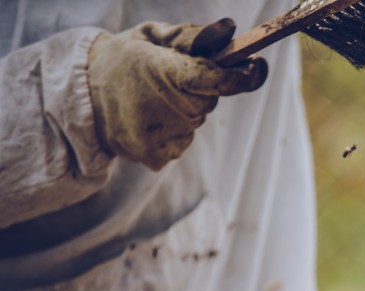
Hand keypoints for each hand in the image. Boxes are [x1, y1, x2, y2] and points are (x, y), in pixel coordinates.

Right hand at [87, 19, 267, 170]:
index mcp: (162, 72)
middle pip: (208, 100)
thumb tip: (231, 29)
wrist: (80, 95)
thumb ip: (194, 36)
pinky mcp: (157, 157)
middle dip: (198, 89)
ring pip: (194, 121)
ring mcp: (160, 137)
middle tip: (168, 80)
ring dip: (183, 111)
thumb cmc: (125, 59)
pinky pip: (181, 141)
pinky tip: (148, 119)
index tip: (255, 67)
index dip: (238, 77)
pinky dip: (171, 130)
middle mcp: (163, 108)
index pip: (213, 79)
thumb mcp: (153, 37)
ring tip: (150, 100)